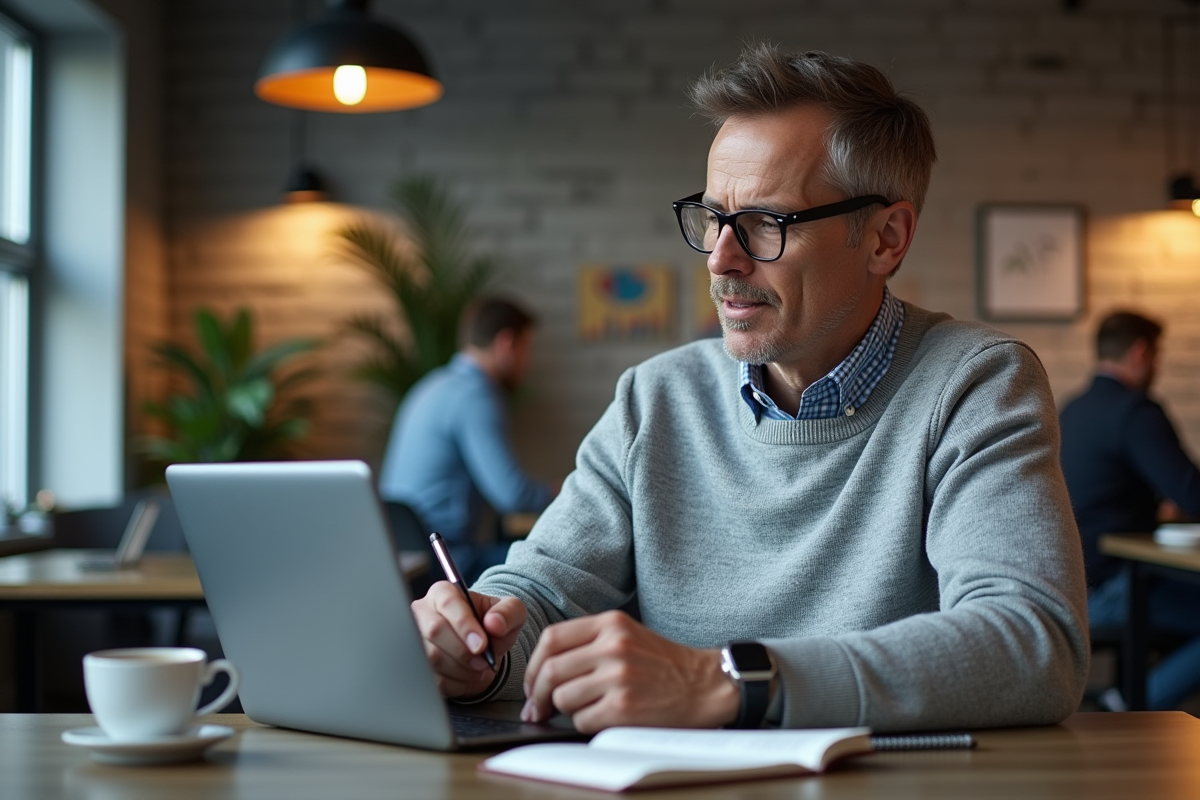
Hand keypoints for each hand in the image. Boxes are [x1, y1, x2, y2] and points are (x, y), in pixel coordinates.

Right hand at [411, 582, 526, 696]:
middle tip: (483, 661)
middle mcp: (422, 611)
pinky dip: (455, 683)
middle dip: (463, 651)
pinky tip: (467, 676)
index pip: (448, 603)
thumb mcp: (511, 612)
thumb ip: (508, 612)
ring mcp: (414, 638)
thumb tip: (494, 623)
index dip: (464, 625)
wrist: (482, 647)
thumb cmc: (493, 624)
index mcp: (443, 592)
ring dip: (461, 669)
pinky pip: (430, 678)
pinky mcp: (414, 663)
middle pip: (434, 630)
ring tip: (479, 668)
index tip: (482, 645)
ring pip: (430, 657)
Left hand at [521, 610, 739, 732]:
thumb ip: (588, 642)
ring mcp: (618, 676)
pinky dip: (585, 723)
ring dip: (567, 710)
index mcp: (611, 623)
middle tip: (537, 708)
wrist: (704, 685)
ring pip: (563, 698)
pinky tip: (603, 717)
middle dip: (538, 695)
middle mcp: (613, 646)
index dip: (533, 664)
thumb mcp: (627, 634)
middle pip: (550, 670)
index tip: (532, 682)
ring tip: (587, 708)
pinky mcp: (624, 707)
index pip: (552, 638)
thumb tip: (541, 671)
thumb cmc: (663, 663)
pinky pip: (582, 720)